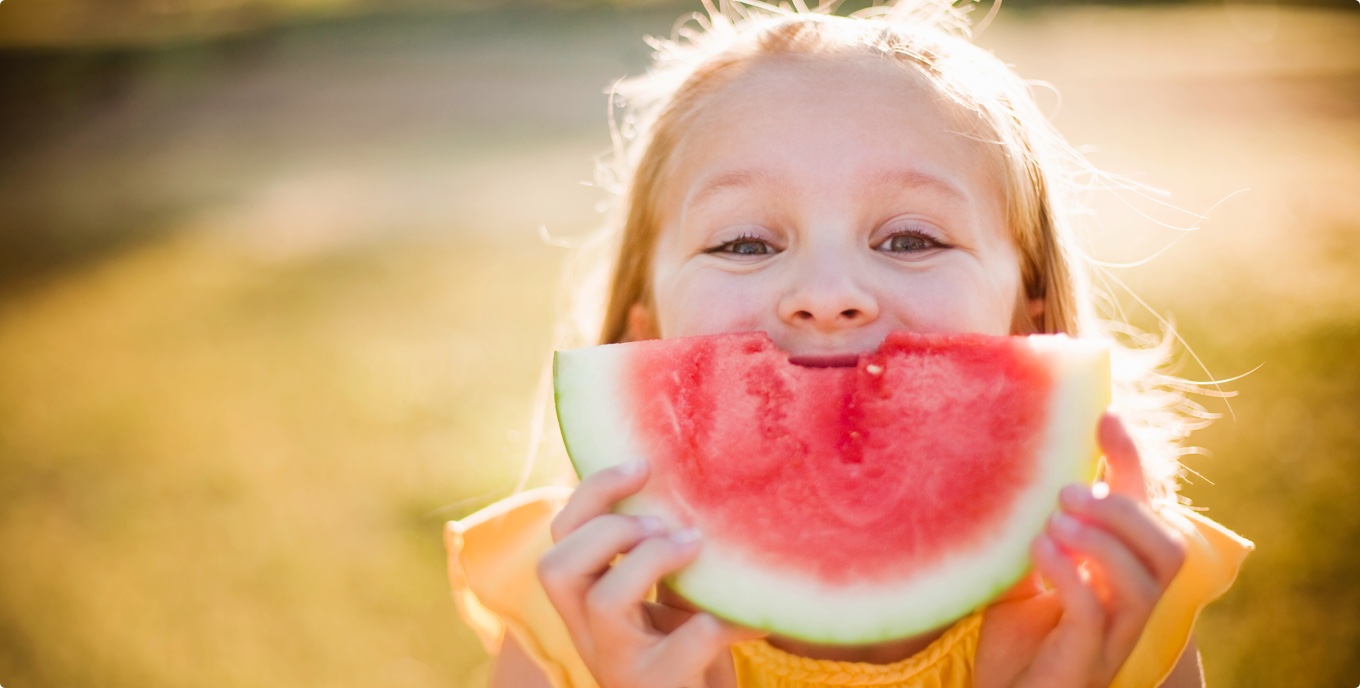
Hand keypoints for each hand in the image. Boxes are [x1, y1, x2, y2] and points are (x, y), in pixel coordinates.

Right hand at [536, 459, 763, 687]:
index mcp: (585, 601)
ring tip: (694, 547)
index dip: (593, 493)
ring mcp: (621, 663)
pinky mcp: (662, 685)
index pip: (561, 535)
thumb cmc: (686, 651)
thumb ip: (658, 552)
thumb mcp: (664, 596)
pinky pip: (686, 644)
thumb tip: (692, 481)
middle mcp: (589, 633)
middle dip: (609, 528)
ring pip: (602, 602)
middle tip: (662, 524)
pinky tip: (753, 613)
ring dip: (650, 560)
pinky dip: (725, 618)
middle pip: (556, 567)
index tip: (643, 465)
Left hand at [1011, 413, 1187, 686]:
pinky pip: (1096, 612)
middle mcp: (1131, 606)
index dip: (1133, 463)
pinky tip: (1042, 549)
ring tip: (1053, 521)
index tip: (1105, 415)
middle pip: (1170, 548)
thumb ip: (1036, 524)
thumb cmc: (1015, 636)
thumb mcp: (1023, 568)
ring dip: (1103, 539)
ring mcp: (1114, 636)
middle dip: (1125, 509)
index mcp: (1123, 577)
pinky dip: (1073, 573)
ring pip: (1146, 581)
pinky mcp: (1085, 659)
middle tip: (1067, 491)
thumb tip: (1026, 460)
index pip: (1148, 512)